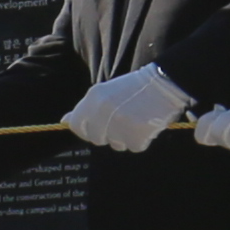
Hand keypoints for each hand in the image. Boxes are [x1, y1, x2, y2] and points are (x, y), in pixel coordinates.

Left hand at [66, 64, 192, 157]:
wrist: (165, 81)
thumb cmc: (135, 88)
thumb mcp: (106, 92)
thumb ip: (86, 108)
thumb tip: (64, 121)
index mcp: (94, 97)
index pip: (76, 125)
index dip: (86, 131)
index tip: (97, 129)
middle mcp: (103, 110)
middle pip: (96, 138)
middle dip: (108, 135)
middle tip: (123, 121)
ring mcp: (120, 123)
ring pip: (116, 144)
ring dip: (126, 137)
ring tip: (137, 119)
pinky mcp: (137, 133)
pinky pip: (134, 147)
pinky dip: (142, 140)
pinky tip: (147, 125)